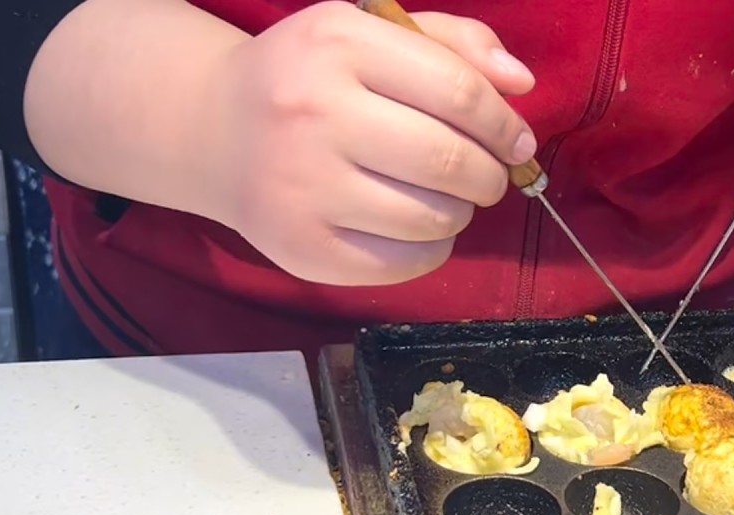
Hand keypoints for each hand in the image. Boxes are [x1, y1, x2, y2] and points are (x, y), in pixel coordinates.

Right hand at [199, 2, 535, 285]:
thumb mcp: (372, 34)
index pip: (457, 91)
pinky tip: (417, 226)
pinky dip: (431, 248)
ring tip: (447, 198)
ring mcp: (302, 186)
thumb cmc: (312, 77)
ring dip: (461, 212)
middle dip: (490, 175)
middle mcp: (313, 112)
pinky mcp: (301, 247)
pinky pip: (404, 262)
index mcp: (338, 43)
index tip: (516, 141)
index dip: (503, 124)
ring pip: (432, 217)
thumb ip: (453, 43)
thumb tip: (520, 81)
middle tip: (488, 176)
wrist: (213, 129)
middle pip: (449, 161)